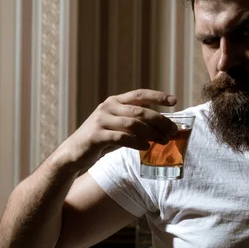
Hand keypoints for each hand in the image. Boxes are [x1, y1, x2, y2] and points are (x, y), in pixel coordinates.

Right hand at [59, 89, 178, 169]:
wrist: (74, 153)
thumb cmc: (101, 139)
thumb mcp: (118, 126)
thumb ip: (135, 123)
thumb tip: (163, 128)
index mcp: (114, 101)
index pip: (139, 94)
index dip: (157, 96)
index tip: (174, 101)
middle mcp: (108, 107)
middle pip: (140, 111)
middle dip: (160, 121)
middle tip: (172, 131)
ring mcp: (101, 120)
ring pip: (132, 124)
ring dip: (151, 133)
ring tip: (163, 141)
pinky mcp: (96, 135)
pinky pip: (121, 138)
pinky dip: (136, 143)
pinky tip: (146, 148)